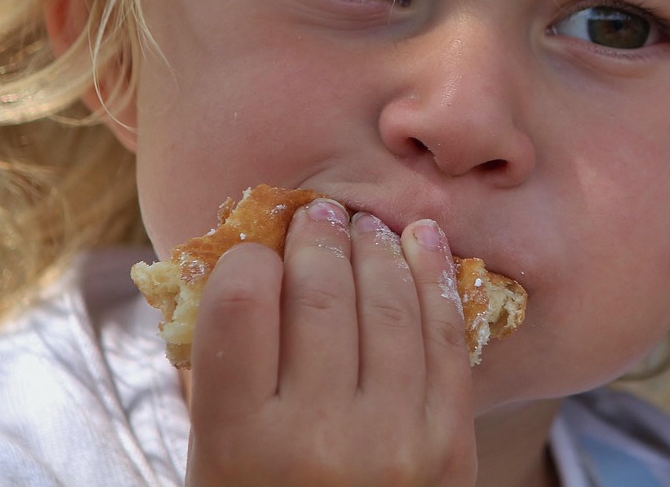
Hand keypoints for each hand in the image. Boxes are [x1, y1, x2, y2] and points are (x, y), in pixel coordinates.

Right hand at [184, 200, 476, 485]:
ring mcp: (393, 443)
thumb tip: (250, 257)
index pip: (241, 304)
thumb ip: (227, 369)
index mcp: (238, 442)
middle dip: (320, 238)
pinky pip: (447, 339)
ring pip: (389, 306)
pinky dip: (435, 279)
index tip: (257, 253)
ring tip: (367, 225)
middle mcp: (317, 441)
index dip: (249, 260)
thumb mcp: (218, 455)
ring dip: (379, 248)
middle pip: (320, 295)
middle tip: (320, 214)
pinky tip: (423, 242)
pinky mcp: (451, 446)